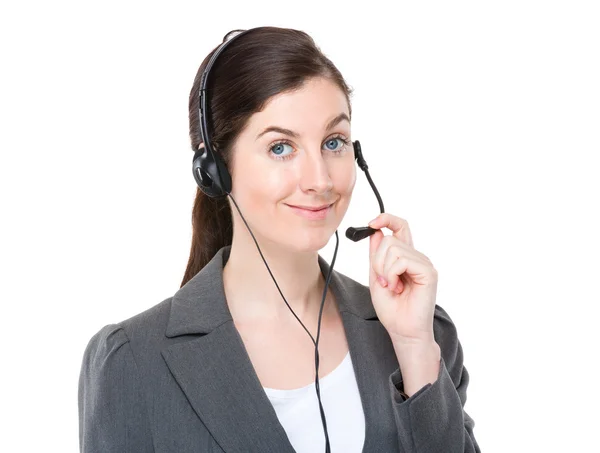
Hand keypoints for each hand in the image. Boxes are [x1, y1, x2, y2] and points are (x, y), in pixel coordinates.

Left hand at [368, 213, 438, 345]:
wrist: (403, 331)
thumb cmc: (392, 309)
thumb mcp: (376, 277)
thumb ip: (376, 256)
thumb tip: (376, 232)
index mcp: (405, 257)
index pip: (400, 227)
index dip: (386, 219)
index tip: (371, 223)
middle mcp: (416, 257)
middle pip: (389, 239)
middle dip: (377, 260)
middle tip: (382, 280)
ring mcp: (423, 263)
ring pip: (393, 248)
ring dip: (384, 270)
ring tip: (391, 286)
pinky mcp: (428, 272)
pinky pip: (402, 260)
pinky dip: (391, 274)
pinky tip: (397, 288)